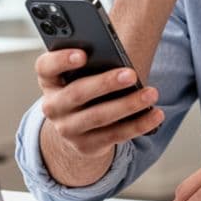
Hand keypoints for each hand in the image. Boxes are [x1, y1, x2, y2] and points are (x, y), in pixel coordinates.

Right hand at [36, 48, 164, 159]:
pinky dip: (139, 125)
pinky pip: (115, 135)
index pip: (45, 67)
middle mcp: (53, 107)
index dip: (61, 60)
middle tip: (131, 74)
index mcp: (49, 81)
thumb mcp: (79, 73)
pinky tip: (156, 114)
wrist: (77, 128)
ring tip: (151, 93)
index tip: (83, 54)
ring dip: (128, 105)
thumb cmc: (84, 87)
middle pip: (76, 94)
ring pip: (99, 116)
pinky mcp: (87, 146)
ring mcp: (68, 129)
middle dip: (105, 83)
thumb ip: (91, 62)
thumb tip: (118, 56)